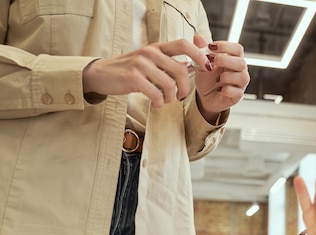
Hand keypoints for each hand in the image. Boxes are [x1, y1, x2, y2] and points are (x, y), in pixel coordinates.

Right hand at [82, 38, 210, 106]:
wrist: (102, 74)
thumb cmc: (130, 70)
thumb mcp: (151, 61)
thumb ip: (169, 62)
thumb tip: (193, 65)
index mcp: (158, 47)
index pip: (184, 44)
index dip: (199, 55)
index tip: (207, 68)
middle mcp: (150, 52)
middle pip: (181, 69)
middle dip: (186, 88)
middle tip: (181, 96)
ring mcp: (141, 63)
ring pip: (170, 84)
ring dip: (172, 98)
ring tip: (166, 101)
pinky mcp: (133, 77)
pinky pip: (156, 94)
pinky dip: (160, 102)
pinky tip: (156, 103)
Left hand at [193, 38, 249, 121]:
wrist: (205, 97)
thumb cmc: (207, 79)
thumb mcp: (202, 63)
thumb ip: (201, 50)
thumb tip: (197, 37)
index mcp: (234, 59)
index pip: (237, 49)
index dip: (226, 46)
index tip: (211, 46)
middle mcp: (240, 71)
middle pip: (241, 62)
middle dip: (224, 60)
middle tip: (210, 61)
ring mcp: (241, 84)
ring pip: (242, 77)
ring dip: (227, 76)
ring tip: (217, 79)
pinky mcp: (238, 96)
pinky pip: (237, 92)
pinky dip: (226, 90)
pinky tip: (219, 89)